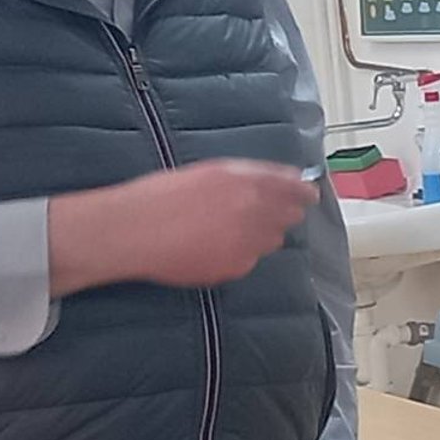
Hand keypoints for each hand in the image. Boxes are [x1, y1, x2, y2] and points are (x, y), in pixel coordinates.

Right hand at [49, 158, 317, 293]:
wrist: (131, 230)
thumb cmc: (160, 194)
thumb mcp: (207, 173)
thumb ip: (247, 176)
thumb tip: (284, 179)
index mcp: (244, 181)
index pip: (293, 187)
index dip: (302, 191)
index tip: (307, 194)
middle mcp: (253, 210)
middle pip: (289, 215)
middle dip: (284, 213)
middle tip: (268, 213)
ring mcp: (246, 242)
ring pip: (272, 240)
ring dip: (262, 234)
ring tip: (230, 230)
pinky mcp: (235, 267)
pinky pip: (249, 260)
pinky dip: (240, 254)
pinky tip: (213, 247)